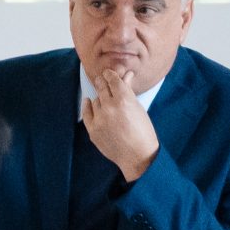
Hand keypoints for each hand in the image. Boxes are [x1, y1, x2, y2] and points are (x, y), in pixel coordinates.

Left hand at [80, 66, 159, 182]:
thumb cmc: (142, 131)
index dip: (110, 74)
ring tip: (108, 105)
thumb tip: (127, 74)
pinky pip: (86, 112)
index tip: (108, 73)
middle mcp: (110, 107)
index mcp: (124, 99)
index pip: (112, 79)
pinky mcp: (92, 129)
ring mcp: (100, 119)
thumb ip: (128, 90)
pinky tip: (89, 102)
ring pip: (95, 99)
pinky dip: (88, 106)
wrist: (138, 156)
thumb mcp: (138, 108)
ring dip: (100, 99)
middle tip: (102, 80)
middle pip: (101, 86)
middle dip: (102, 82)